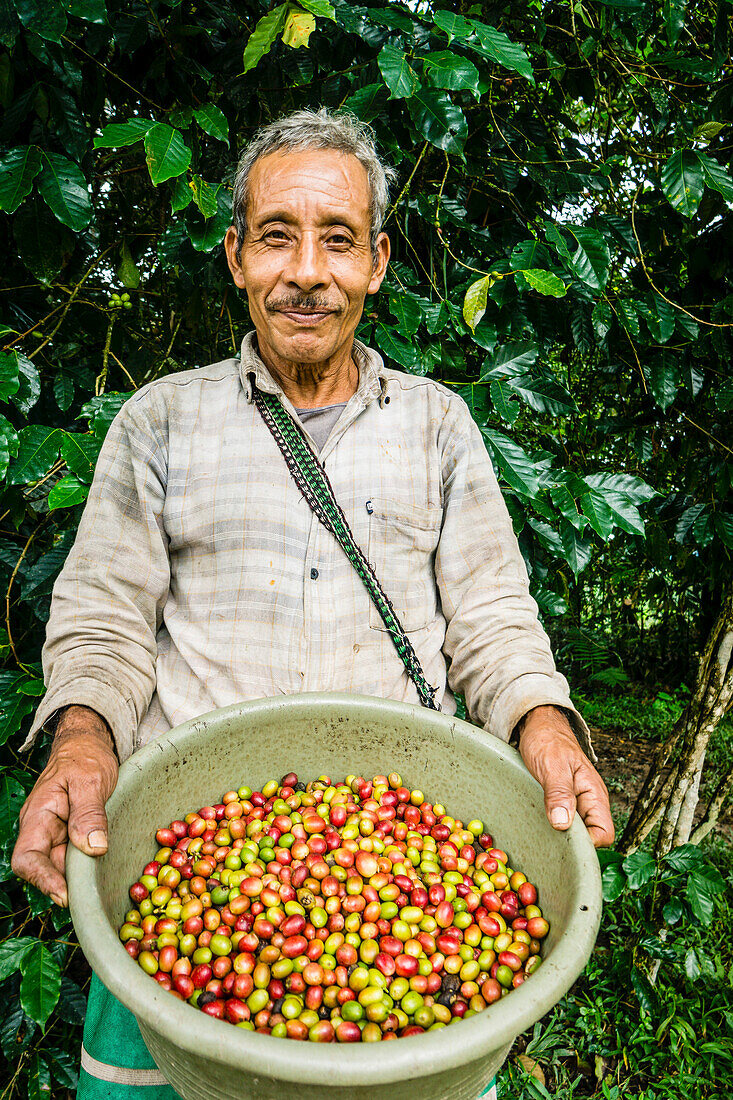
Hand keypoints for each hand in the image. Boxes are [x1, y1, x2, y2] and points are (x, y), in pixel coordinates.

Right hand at [11, 705, 118, 906]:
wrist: (89, 745)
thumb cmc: (86, 757)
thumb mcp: (90, 780)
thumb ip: (89, 813)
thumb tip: (93, 848)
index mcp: (38, 816)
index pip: (27, 858)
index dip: (43, 880)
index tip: (66, 895)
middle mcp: (43, 830)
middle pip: (47, 868)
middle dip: (69, 883)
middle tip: (97, 893)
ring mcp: (57, 835)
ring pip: (64, 866)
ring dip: (82, 875)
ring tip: (106, 883)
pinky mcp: (73, 836)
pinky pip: (78, 857)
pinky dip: (91, 865)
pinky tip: (109, 869)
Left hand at [517, 704, 613, 847]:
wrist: (538, 726)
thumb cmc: (548, 741)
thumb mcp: (553, 765)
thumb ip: (559, 793)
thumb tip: (563, 823)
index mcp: (594, 795)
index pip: (604, 833)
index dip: (587, 843)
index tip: (563, 841)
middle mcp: (588, 803)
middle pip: (590, 838)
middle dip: (570, 843)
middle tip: (546, 840)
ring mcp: (575, 804)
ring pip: (574, 832)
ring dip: (558, 835)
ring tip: (538, 832)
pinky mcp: (561, 803)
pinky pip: (561, 823)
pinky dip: (551, 826)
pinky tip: (535, 824)